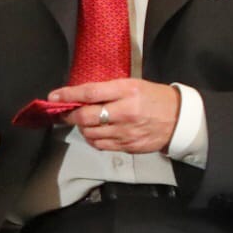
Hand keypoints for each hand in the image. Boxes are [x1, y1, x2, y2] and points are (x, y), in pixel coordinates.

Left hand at [53, 78, 181, 155]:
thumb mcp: (133, 85)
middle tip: (65, 113)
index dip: (68, 95)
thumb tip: (80, 95)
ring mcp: (126, 132)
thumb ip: (108, 90)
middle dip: (70, 115)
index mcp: (127, 91)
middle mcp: (125, 112)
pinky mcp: (128, 146)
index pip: (90, 93)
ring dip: (82, 128)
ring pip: (90, 133)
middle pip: (86, 117)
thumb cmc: (154, 98)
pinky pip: (101, 145)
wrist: (179, 119)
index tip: (53, 97)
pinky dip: (93, 139)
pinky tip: (96, 133)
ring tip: (85, 122)